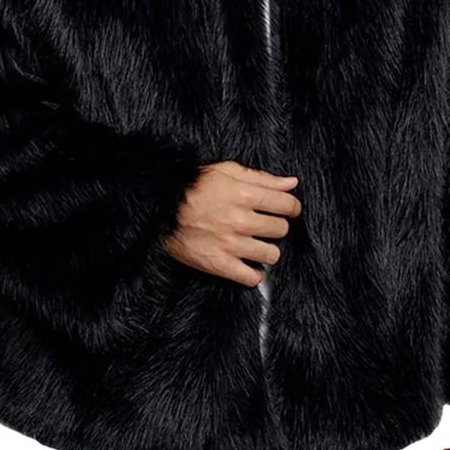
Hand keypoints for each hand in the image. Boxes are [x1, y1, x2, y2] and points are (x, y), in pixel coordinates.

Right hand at [165, 160, 300, 285]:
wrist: (158, 210)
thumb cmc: (190, 188)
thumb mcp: (224, 171)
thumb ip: (260, 178)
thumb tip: (291, 183)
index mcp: (244, 195)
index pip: (286, 204)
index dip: (292, 207)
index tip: (288, 209)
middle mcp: (240, 220)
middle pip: (281, 229)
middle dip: (276, 226)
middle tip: (265, 224)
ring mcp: (231, 245)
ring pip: (272, 254)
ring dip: (267, 250)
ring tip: (255, 244)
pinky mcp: (219, 265)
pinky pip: (252, 277)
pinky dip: (253, 273)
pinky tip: (247, 264)